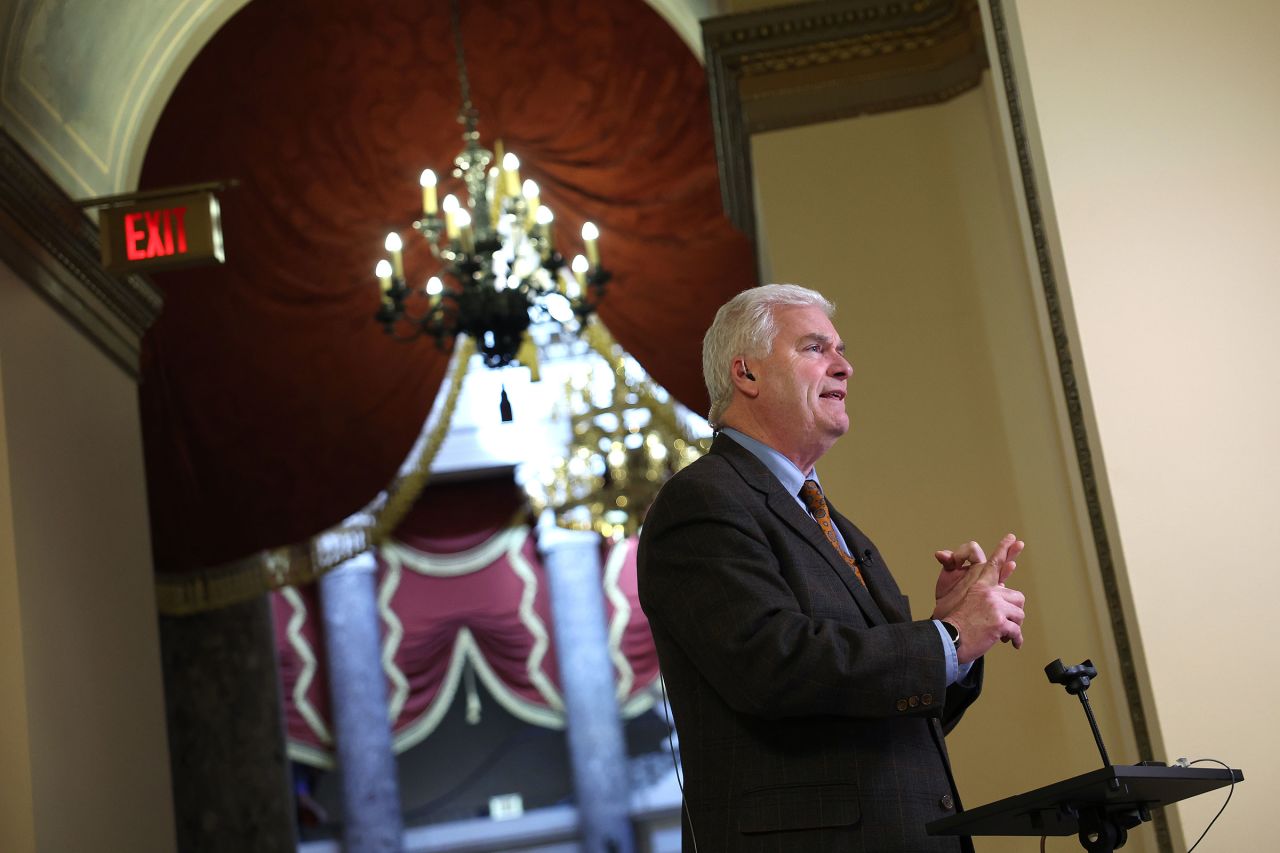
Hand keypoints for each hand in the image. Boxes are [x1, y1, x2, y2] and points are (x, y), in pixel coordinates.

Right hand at [932, 533, 1026, 663]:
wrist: (948, 638)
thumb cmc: (950, 621)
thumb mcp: (955, 598)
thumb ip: (977, 592)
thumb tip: (988, 586)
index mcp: (979, 584)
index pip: (994, 563)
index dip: (1005, 550)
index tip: (1014, 539)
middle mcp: (988, 591)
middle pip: (1017, 596)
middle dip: (1014, 611)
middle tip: (1012, 618)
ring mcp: (995, 606)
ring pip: (1019, 614)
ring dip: (1014, 625)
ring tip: (1005, 634)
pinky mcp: (999, 621)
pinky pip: (1017, 631)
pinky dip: (1016, 639)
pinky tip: (1012, 643)